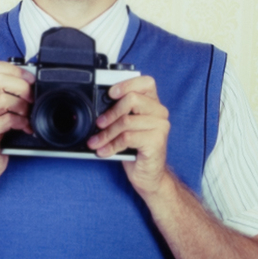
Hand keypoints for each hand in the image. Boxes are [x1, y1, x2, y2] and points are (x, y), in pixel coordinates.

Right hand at [0, 60, 32, 165]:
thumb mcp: (6, 114)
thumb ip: (15, 99)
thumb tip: (36, 87)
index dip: (16, 70)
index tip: (31, 80)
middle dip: (22, 87)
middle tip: (32, 100)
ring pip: (3, 99)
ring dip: (22, 106)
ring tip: (28, 116)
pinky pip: (6, 120)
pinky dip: (20, 122)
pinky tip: (25, 128)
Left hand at [91, 67, 173, 190]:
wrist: (149, 176)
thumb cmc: (137, 150)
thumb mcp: (126, 128)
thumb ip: (120, 114)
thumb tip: (98, 111)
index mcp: (153, 105)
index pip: (145, 82)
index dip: (127, 84)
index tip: (110, 93)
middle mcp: (159, 113)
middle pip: (133, 99)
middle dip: (111, 113)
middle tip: (99, 124)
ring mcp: (160, 127)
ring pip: (126, 121)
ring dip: (106, 133)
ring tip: (96, 142)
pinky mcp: (156, 141)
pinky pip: (127, 137)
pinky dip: (112, 145)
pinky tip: (104, 151)